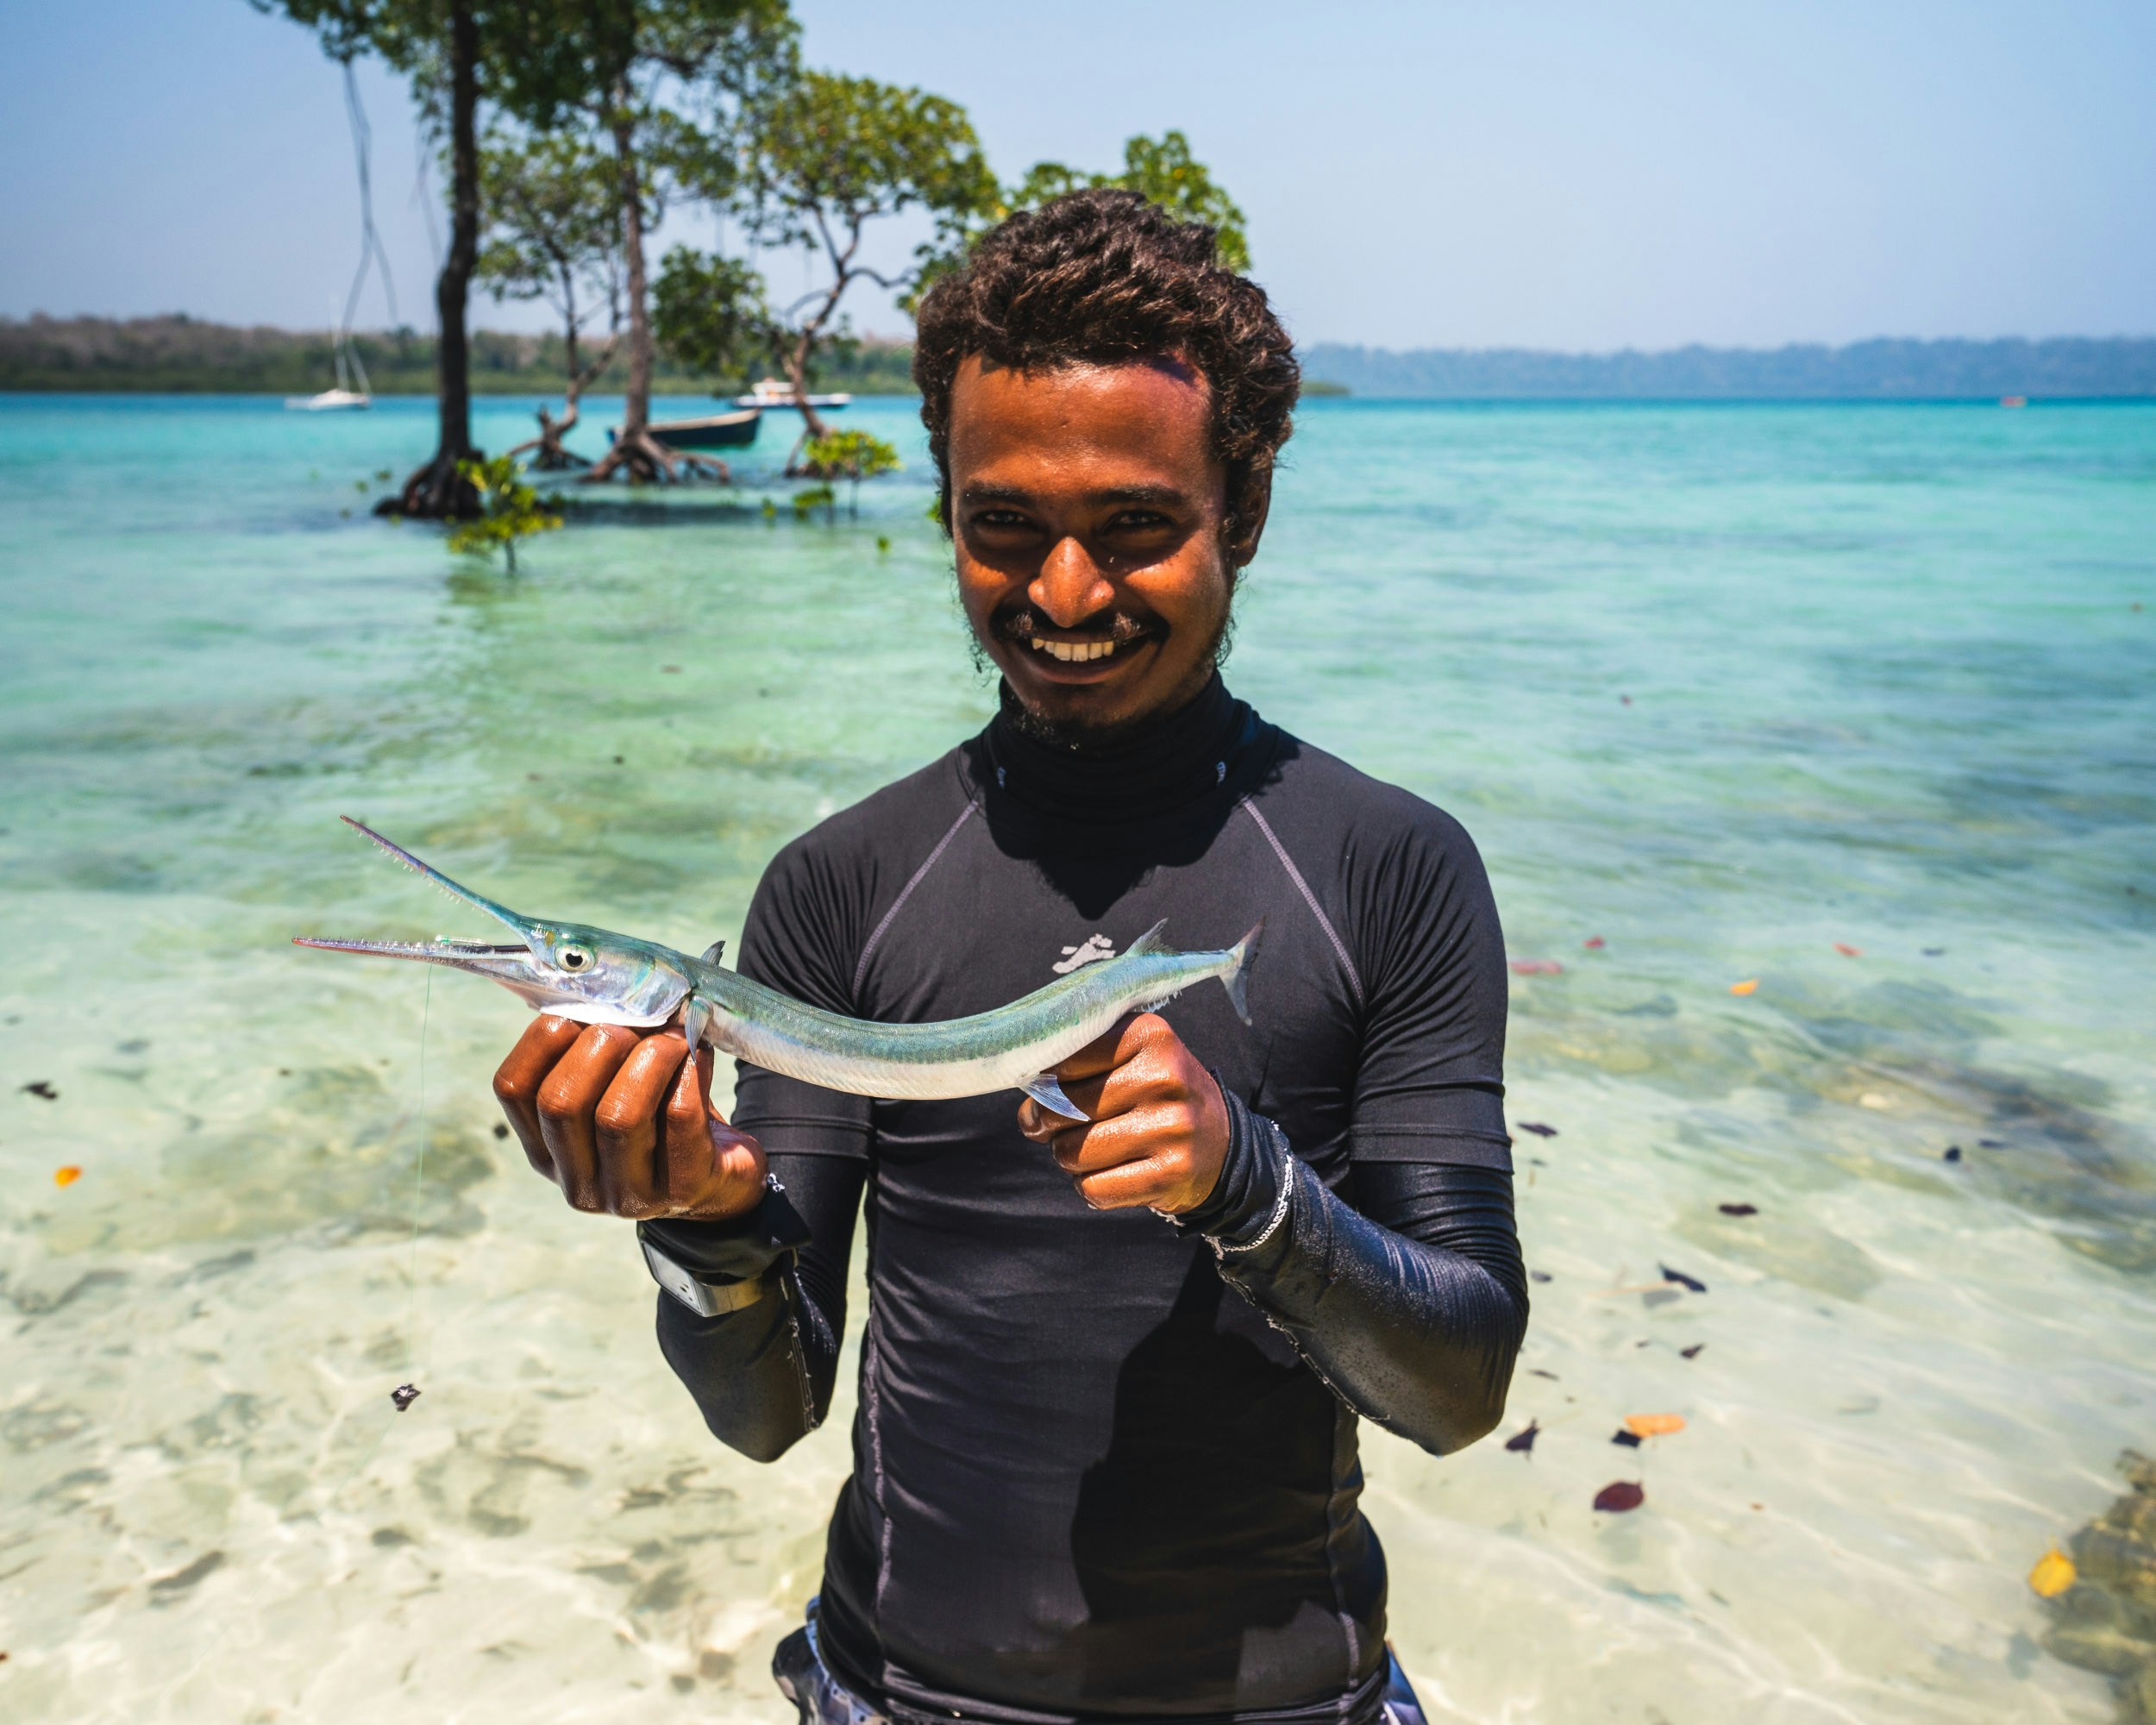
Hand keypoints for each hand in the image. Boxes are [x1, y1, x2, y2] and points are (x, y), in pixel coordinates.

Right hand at [491, 1016, 765, 1220]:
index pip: (512, 1088)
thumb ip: (602, 1045)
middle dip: (600, 1045)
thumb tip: (613, 989)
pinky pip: (677, 1118)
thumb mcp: (619, 1084)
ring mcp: (625, 1195)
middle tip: (638, 1024)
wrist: (722, 1178)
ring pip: (618, 1116)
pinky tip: (697, 1060)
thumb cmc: (661, 1114)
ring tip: (674, 1038)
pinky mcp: (681, 1190)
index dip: (541, 1038)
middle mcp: (575, 1180)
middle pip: (561, 1102)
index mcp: (545, 1147)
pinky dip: (687, 1075)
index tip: (582, 1012)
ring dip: (649, 1058)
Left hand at [1017, 1013, 1229, 1213]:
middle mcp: (1165, 1077)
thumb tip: (1029, 1113)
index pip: (1063, 1060)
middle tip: (1066, 1126)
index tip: (1047, 1090)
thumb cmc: (1156, 1096)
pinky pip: (1094, 1188)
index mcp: (1150, 1035)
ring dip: (1070, 1157)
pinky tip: (1113, 1173)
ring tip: (1096, 1148)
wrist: (1221, 1143)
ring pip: (1073, 1153)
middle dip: (1052, 1124)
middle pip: (1064, 1109)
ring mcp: (1172, 1128)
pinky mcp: (1172, 1173)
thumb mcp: (1130, 1058)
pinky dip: (1091, 1186)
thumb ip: (1075, 1067)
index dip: (1043, 1082)